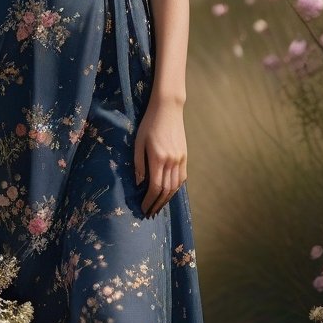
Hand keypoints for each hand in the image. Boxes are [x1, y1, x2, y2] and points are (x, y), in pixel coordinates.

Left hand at [134, 98, 186, 217]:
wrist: (168, 108)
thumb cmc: (149, 123)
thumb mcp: (138, 142)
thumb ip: (138, 164)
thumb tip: (139, 184)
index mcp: (158, 158)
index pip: (155, 187)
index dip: (149, 200)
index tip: (143, 208)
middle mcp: (172, 161)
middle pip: (166, 190)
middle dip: (157, 204)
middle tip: (150, 213)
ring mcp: (180, 159)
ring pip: (176, 186)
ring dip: (167, 199)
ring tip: (158, 207)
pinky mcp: (185, 156)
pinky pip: (182, 177)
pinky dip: (175, 188)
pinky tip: (169, 193)